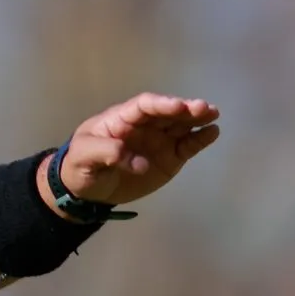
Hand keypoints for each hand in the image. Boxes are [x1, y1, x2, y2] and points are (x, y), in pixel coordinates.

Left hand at [49, 93, 220, 211]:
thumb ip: (107, 152)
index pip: (144, 106)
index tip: (178, 106)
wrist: (87, 190)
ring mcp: (159, 140)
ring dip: (198, 119)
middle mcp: (145, 125)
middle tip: (204, 108)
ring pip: (182, 125)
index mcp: (123, 118)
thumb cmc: (81, 166)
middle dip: (185, 108)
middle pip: (168, 112)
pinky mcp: (170, 157)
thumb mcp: (84, 157)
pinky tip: (213, 132)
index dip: (162, 104)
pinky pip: (187, 145)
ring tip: (213, 115)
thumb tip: (139, 163)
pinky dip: (200, 139)